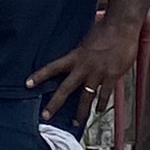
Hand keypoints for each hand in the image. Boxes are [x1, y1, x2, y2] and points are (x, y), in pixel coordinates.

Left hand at [30, 6, 144, 119]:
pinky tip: (99, 110)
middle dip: (54, 104)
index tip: (27, 84)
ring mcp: (98, 73)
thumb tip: (77, 60)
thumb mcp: (87, 40)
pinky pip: (105, 95)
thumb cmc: (105, 28)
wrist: (122, 26)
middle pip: (65, 89)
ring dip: (81, 112)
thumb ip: (81, 53)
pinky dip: (101, 104)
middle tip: (45, 116)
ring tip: (77, 123)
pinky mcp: (112, 77)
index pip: (53, 67)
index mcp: (76, 56)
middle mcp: (84, 67)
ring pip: (86, 98)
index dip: (40, 76)